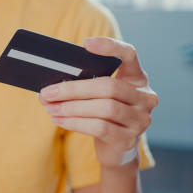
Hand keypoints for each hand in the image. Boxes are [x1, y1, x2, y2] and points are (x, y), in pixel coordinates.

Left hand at [38, 37, 157, 168]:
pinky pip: (100, 127)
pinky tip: (59, 120)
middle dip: (73, 89)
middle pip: (108, 86)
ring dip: (71, 108)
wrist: (115, 148)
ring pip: (104, 108)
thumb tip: (49, 87)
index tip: (85, 44)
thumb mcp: (97, 96)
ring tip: (50, 108)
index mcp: (137, 78)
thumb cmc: (101, 114)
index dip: (110, 47)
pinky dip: (75, 123)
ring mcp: (140, 119)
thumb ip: (83, 85)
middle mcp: (145, 97)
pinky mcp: (129, 139)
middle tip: (47, 93)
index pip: (129, 54)